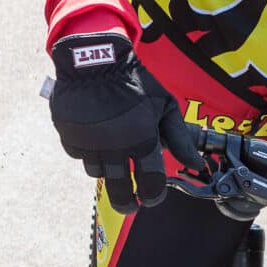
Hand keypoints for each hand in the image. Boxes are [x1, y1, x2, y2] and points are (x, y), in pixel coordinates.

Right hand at [48, 32, 194, 210]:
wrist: (94, 60)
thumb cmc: (134, 81)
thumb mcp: (164, 106)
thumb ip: (180, 138)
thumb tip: (197, 164)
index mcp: (142, 140)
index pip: (151, 183)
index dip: (153, 196)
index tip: (151, 198)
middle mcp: (114, 147)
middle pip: (121, 191)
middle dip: (128, 204)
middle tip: (131, 206)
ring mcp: (89, 144)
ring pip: (97, 173)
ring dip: (106, 170)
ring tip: (112, 159)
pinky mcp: (69, 137)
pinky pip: (78, 155)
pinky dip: (87, 152)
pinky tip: (94, 138)